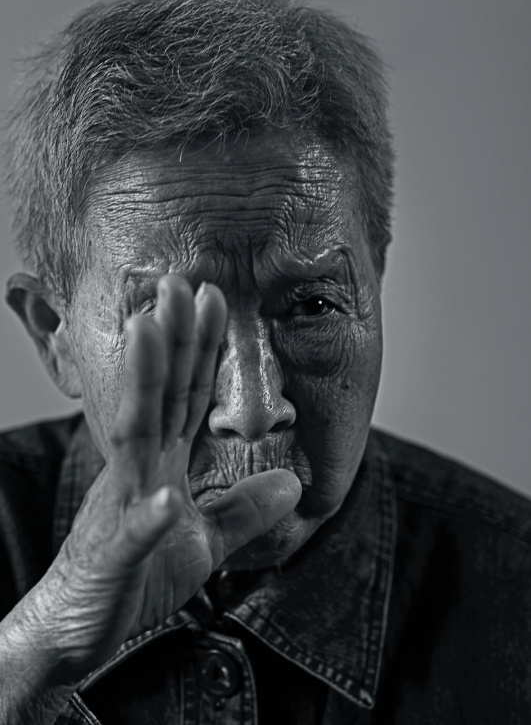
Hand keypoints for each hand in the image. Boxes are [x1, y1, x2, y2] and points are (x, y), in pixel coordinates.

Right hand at [0, 276, 301, 706]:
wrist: (81, 631)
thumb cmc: (136, 580)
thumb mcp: (205, 544)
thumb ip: (244, 510)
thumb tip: (294, 482)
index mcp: (162, 465)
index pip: (186, 396)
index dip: (202, 349)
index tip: (214, 299)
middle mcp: (139, 472)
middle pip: (158, 396)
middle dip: (170, 339)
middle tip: (179, 283)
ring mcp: (122, 510)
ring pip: (132, 438)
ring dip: (142, 386)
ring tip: (149, 332)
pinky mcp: (113, 558)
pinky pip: (134, 535)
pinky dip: (152, 515)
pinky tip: (169, 497)